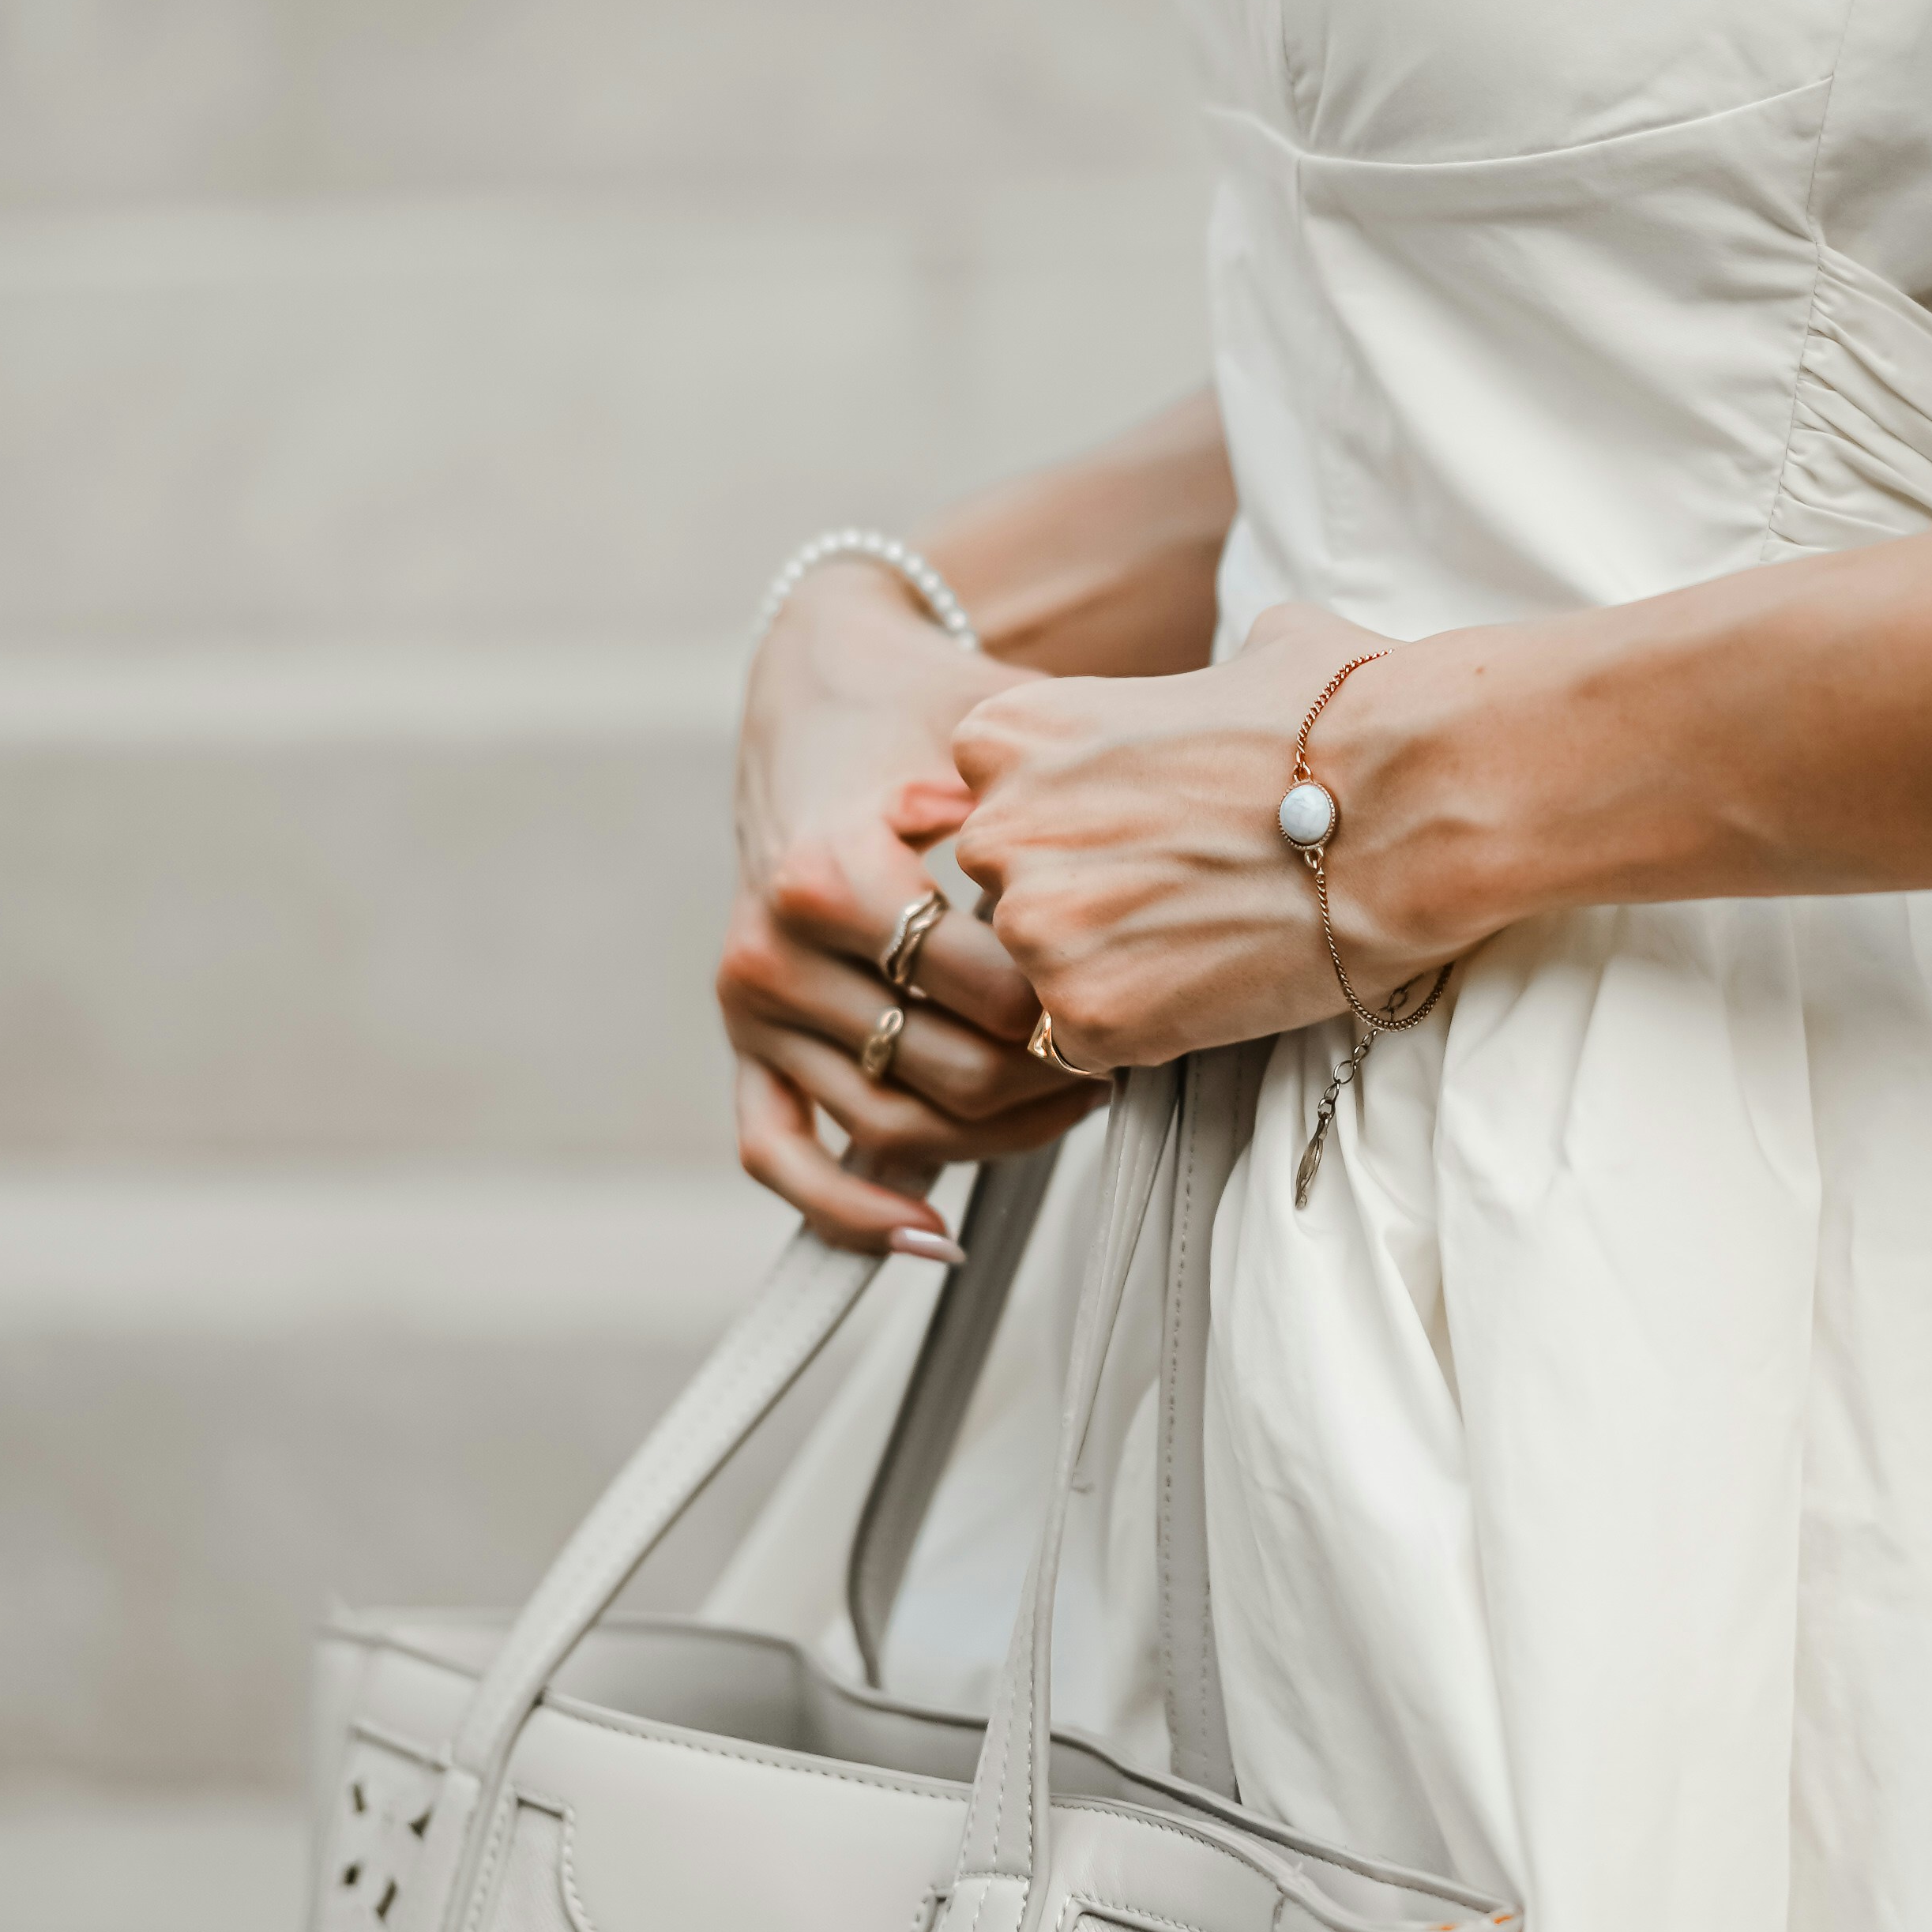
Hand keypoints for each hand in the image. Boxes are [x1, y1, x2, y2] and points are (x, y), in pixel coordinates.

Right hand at [718, 565, 1104, 1252]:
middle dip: (1053, 1078)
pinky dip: (851, 1211)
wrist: (821, 696)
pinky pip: (782, 1155)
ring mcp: (752, 1006)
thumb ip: (1062, 795)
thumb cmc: (927, 712)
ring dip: (998, 1138)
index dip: (1080, 1012)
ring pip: (894, 1129)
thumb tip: (1187, 845)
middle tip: (1124, 1049)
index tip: (1140, 988)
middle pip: (951, 1076)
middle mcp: (774, 948)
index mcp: (830, 873)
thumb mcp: (996, 728)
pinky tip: (931, 1235)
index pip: (991, 1000)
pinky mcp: (744, 1045)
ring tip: (1076, 1099)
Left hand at [951, 605, 1437, 1071]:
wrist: (1414, 803)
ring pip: (1048, 975)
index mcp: (1007, 736)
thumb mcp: (1248, 653)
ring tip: (1215, 938)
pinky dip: (1150, 1029)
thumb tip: (1241, 675)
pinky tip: (1221, 984)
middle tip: (1187, 892)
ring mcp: (1036, 930)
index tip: (1153, 830)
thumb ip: (1191, 684)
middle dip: (1087, 901)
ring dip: (1116, 968)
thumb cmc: (1349, 716)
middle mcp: (996, 829)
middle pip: (1013, 893)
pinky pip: (1092, 1045)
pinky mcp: (1086, 1017)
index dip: (1082, 828)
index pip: (1003, 807)